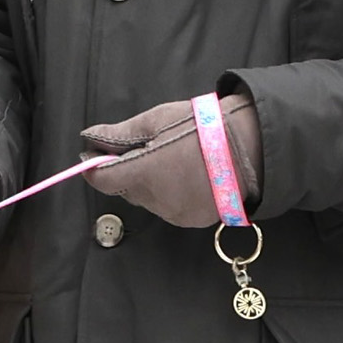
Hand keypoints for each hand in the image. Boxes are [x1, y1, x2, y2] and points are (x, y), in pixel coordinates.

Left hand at [81, 93, 256, 228]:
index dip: (94, 167)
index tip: (94, 155)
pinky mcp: (193, 221)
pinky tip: (188, 176)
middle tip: (147, 147)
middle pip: (127, 190)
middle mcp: (156, 200)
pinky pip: (170, 209)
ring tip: (174, 159)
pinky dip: (171, 195)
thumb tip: (89, 139)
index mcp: (143, 173)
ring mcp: (176, 214)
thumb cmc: (202, 125)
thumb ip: (120, 134)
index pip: (102, 180)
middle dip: (128, 171)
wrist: (253, 145)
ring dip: (151, 184)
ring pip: (149, 200)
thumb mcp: (157, 120)